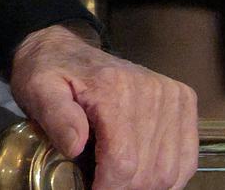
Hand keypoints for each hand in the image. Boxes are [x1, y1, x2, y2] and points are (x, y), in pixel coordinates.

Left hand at [8, 24, 198, 189]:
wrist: (65, 48)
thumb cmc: (49, 71)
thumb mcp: (38, 89)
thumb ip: (55, 116)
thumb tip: (75, 146)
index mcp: (115, 88)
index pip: (123, 161)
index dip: (108, 188)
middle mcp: (152, 90)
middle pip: (149, 171)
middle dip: (124, 189)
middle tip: (103, 185)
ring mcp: (173, 96)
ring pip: (170, 171)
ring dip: (146, 186)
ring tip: (119, 180)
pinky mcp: (184, 101)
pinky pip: (187, 159)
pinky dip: (168, 177)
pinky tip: (144, 175)